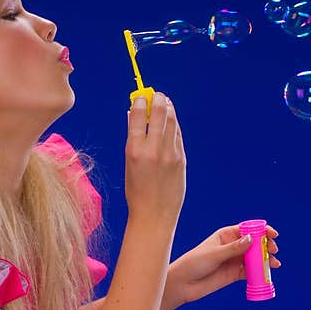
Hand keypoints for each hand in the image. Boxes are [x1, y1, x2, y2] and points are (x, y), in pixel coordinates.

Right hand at [125, 92, 185, 226]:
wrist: (154, 214)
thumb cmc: (137, 190)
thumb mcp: (129, 163)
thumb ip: (133, 138)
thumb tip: (133, 115)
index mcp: (135, 150)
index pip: (139, 116)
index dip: (141, 102)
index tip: (141, 96)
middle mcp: (154, 149)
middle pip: (160, 114)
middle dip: (159, 100)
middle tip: (158, 95)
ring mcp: (170, 154)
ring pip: (172, 122)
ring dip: (169, 109)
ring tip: (166, 103)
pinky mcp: (181, 159)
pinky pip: (178, 135)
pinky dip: (174, 125)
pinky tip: (171, 121)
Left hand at [168, 224, 280, 304]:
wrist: (183, 284)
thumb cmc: (194, 263)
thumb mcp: (214, 254)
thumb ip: (233, 248)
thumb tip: (251, 239)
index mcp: (226, 235)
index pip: (248, 229)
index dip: (262, 230)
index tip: (272, 233)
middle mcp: (232, 247)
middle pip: (255, 243)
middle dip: (266, 245)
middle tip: (273, 250)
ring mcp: (234, 260)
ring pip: (255, 258)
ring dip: (266, 260)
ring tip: (274, 264)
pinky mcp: (234, 274)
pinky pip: (250, 272)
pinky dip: (260, 273)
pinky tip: (266, 275)